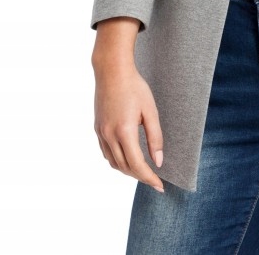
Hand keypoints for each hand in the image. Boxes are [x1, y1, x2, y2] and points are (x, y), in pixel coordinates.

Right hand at [93, 60, 164, 192]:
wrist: (112, 71)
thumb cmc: (134, 87)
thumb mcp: (150, 110)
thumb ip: (155, 137)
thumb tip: (158, 161)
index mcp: (124, 131)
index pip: (137, 165)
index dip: (149, 178)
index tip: (160, 186)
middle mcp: (109, 136)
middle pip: (125, 167)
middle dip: (140, 177)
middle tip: (155, 180)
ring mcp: (101, 133)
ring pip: (113, 163)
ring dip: (128, 171)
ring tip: (143, 171)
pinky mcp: (97, 129)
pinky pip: (106, 153)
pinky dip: (117, 161)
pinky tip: (127, 158)